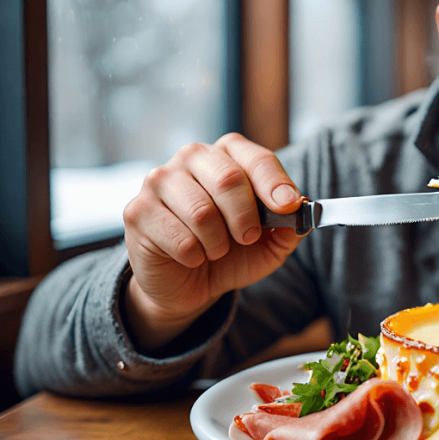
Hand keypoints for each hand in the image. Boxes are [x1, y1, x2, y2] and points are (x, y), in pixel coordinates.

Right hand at [121, 133, 303, 349]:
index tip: (288, 206)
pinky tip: (191, 257)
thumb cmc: (229, 254)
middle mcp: (190, 157)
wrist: (186, 284)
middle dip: (246, 217)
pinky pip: (180, 239)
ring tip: (215, 249)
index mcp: (226, 154)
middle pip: (229, 179)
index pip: (255, 158)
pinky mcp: (137, 211)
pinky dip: (195, 257)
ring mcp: (158, 181)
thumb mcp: (268, 244)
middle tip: (248, 238)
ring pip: (203, 212)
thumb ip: (289, 227)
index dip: (275, 183)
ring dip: (218, 243)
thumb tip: (301, 209)